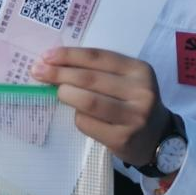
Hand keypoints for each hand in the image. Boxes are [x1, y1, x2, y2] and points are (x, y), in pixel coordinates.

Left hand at [32, 47, 171, 165]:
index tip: (46, 56)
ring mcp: (134, 117)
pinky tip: (79, 115)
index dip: (69, 55)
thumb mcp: (125, 80)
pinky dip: (77, 117)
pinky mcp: (123, 138)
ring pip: (88, 101)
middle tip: (38, 72)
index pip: (98, 57)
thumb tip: (53, 64)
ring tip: (56, 92)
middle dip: (59, 74)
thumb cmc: (132, 102)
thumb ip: (98, 71)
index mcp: (139, 70)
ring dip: (66, 94)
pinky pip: (88, 123)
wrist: (157, 138)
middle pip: (89, 79)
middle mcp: (141, 92)